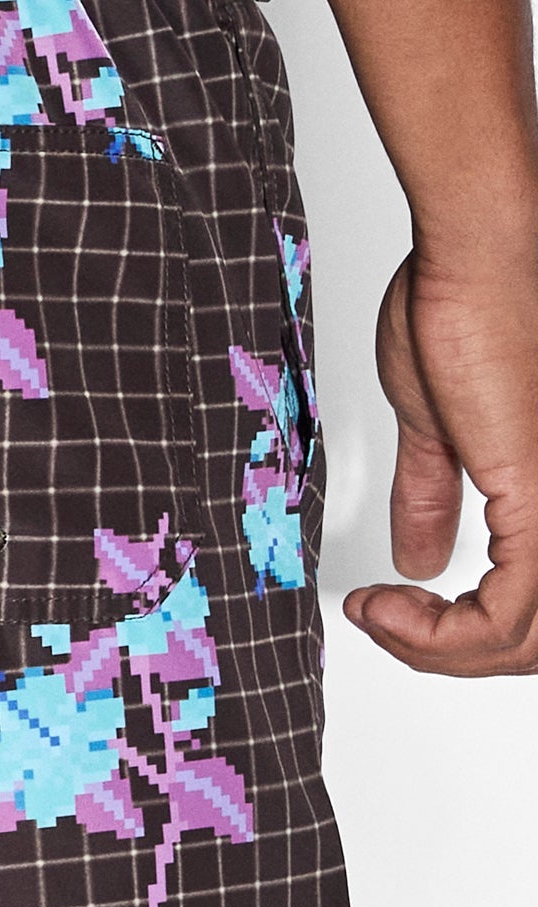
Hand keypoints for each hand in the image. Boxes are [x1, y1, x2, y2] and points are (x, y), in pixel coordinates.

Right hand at [343, 231, 537, 674]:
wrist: (483, 254)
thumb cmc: (471, 305)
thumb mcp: (444, 428)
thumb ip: (435, 497)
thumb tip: (418, 558)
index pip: (533, 605)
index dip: (460, 633)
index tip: (388, 610)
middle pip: (535, 638)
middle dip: (449, 652)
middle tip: (386, 624)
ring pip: (525, 639)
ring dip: (438, 649)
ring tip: (384, 618)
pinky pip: (510, 614)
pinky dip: (442, 634)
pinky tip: (390, 608)